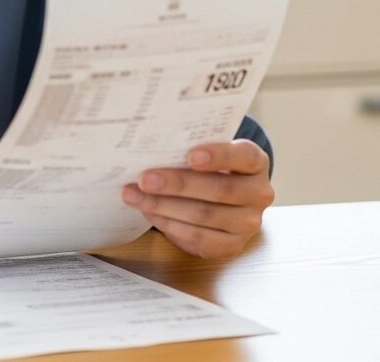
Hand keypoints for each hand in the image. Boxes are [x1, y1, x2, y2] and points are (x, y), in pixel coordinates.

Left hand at [120, 139, 273, 257]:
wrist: (226, 196)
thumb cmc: (209, 165)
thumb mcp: (208, 150)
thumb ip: (189, 147)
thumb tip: (151, 147)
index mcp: (255, 162)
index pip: (244, 156)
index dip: (219, 156)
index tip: (190, 155)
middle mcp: (258, 193)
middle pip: (219, 190)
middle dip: (177, 184)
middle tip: (144, 179)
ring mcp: (248, 223)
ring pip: (205, 216)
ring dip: (164, 206)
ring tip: (135, 196)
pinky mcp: (232, 245)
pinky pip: (199, 238)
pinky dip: (169, 225)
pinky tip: (149, 212)